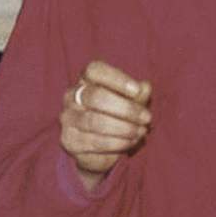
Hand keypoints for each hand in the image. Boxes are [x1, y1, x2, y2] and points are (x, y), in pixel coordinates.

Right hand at [59, 59, 153, 191]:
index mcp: (87, 80)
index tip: (137, 90)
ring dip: (124, 128)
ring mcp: (68, 118)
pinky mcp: (69, 141)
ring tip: (141, 132)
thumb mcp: (134, 101)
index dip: (117, 79)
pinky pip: (95, 142)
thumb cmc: (121, 114)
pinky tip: (131, 142)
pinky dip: (118, 143)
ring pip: (95, 121)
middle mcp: (72, 96)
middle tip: (147, 118)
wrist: (106, 145)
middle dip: (126, 108)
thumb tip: (144, 87)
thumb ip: (139, 94)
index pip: (95, 70)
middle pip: (95, 96)